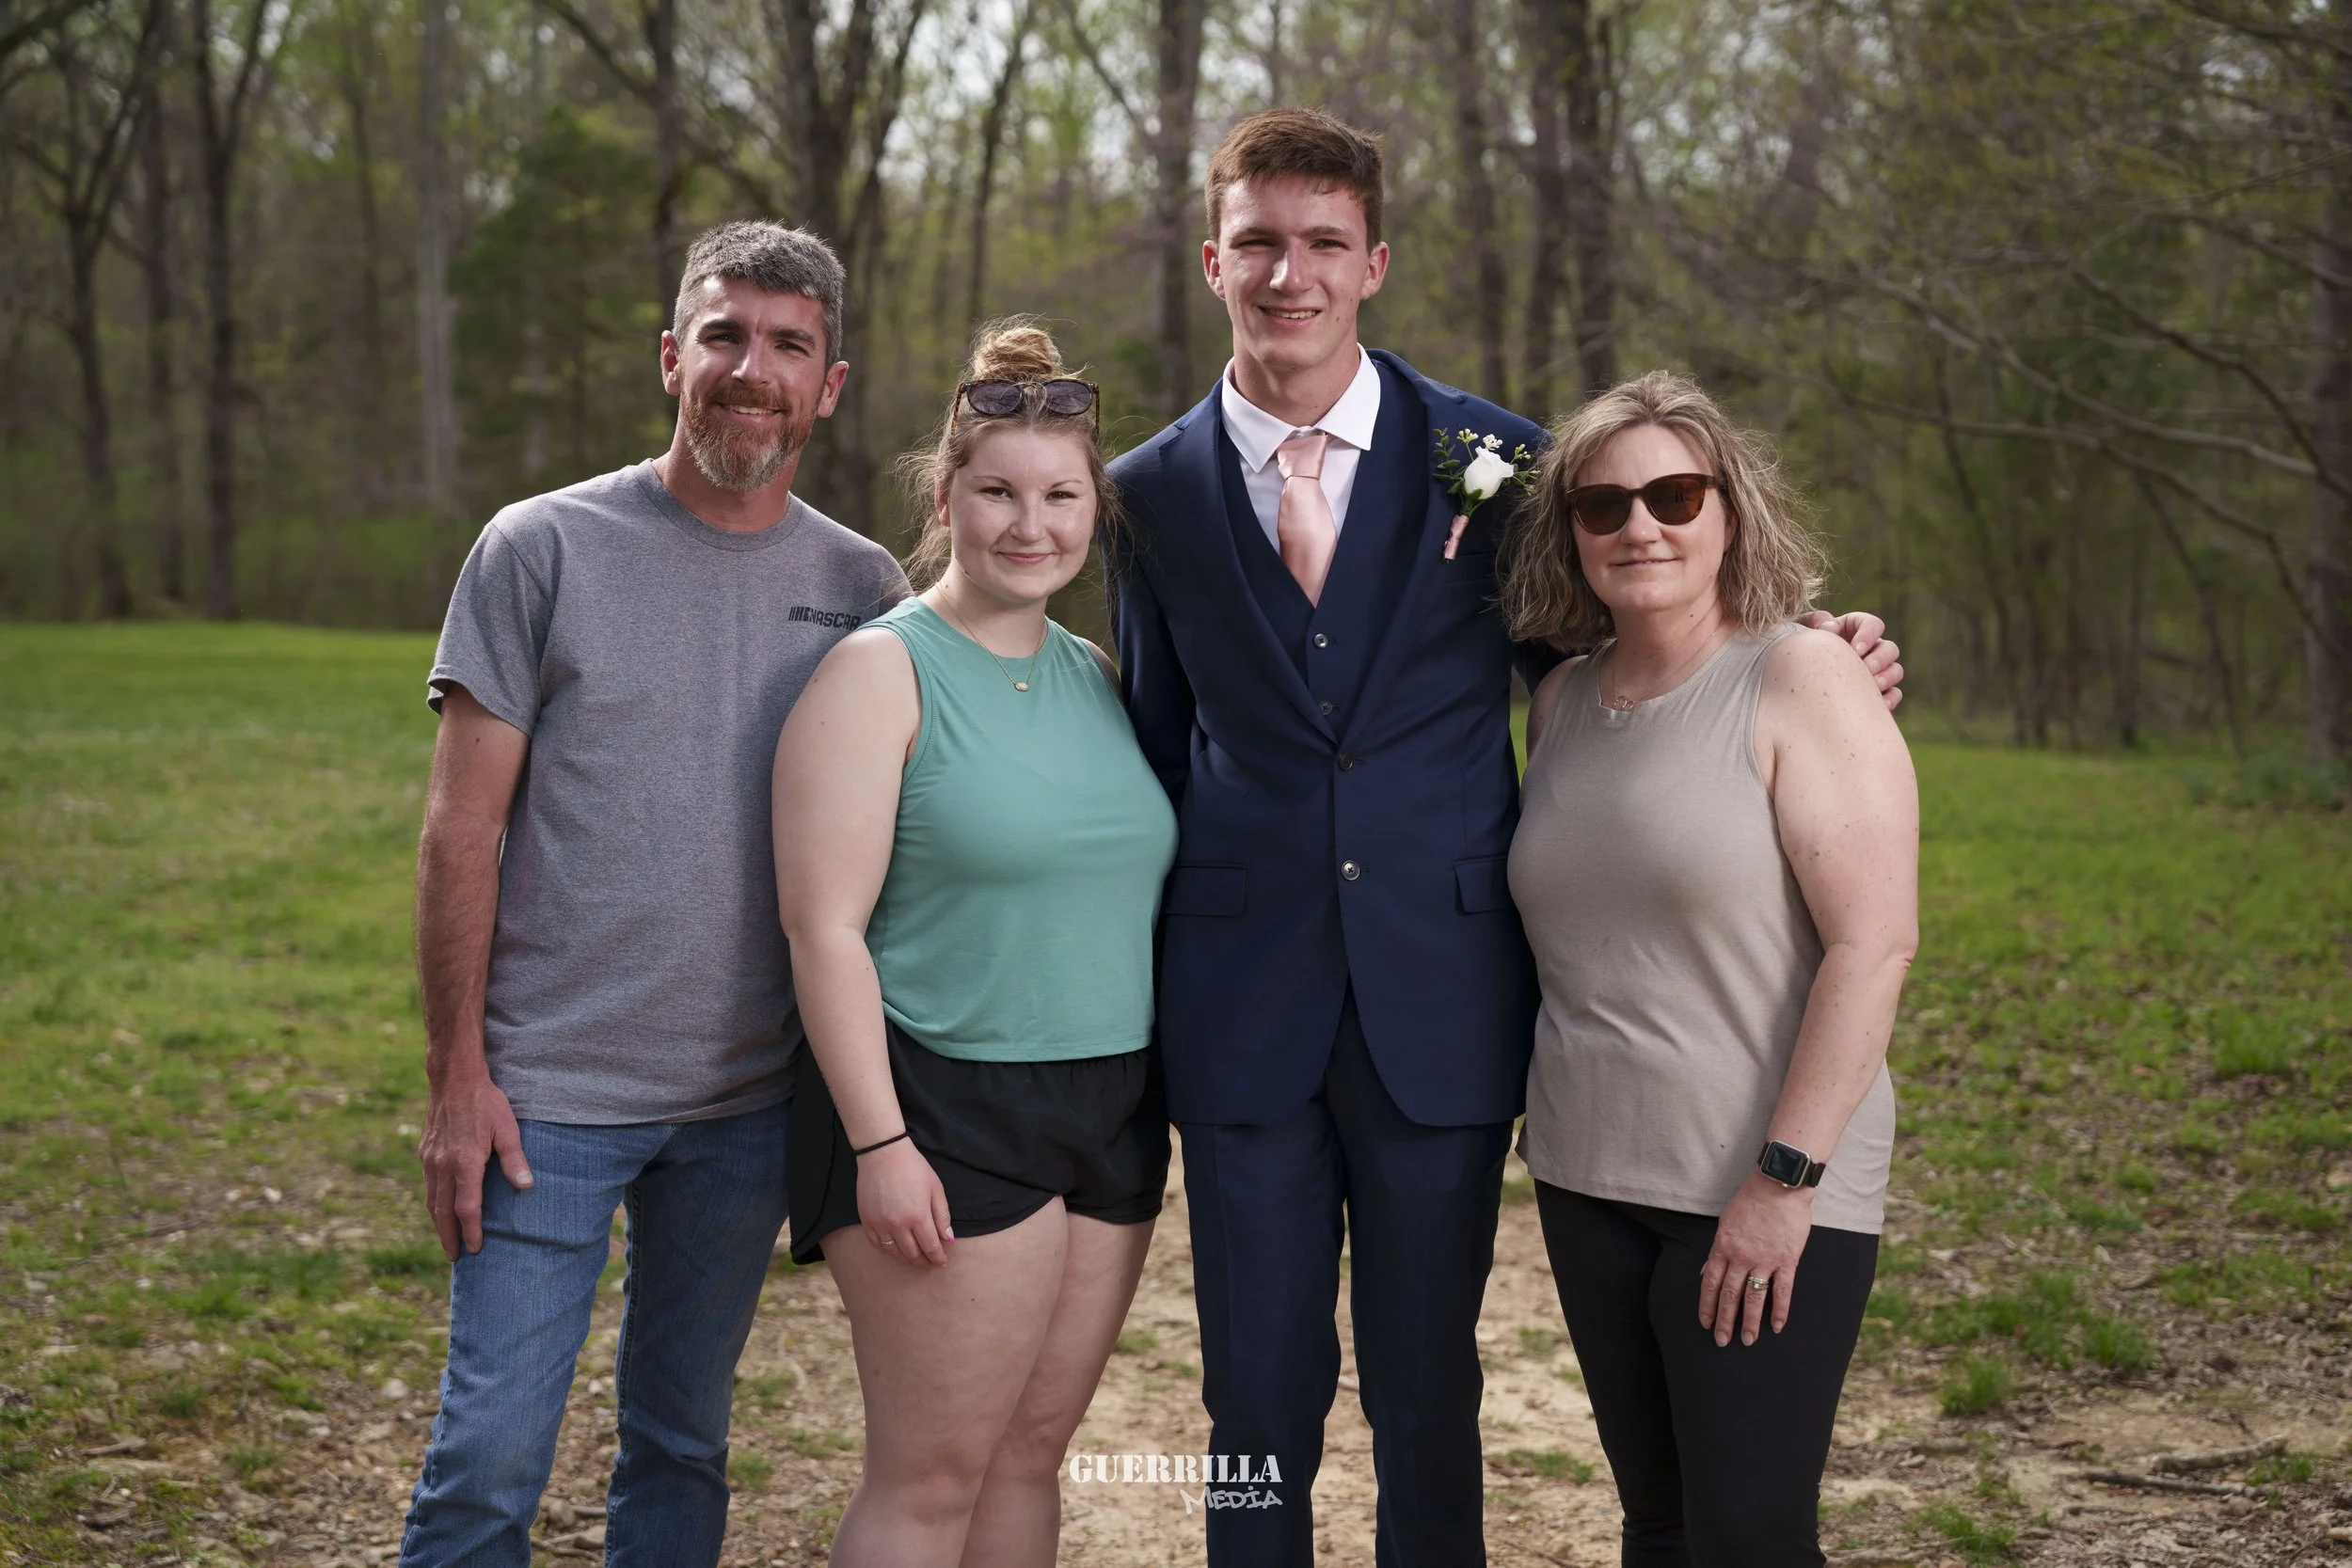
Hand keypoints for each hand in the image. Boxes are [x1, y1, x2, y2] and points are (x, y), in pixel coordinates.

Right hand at [419, 1072, 531, 1259]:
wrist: (453, 1079)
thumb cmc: (486, 1102)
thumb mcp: (507, 1128)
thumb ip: (515, 1159)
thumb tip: (526, 1186)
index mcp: (464, 1163)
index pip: (466, 1208)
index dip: (471, 1231)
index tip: (476, 1249)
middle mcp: (442, 1165)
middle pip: (443, 1212)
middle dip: (449, 1237)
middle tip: (456, 1258)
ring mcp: (430, 1160)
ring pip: (432, 1200)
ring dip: (438, 1224)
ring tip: (447, 1241)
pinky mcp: (425, 1152)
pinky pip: (428, 1185)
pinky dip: (433, 1204)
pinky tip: (441, 1209)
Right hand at [856, 1140, 954, 1265]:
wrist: (883, 1153)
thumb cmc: (913, 1168)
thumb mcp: (935, 1188)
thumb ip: (942, 1216)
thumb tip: (948, 1239)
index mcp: (918, 1216)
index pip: (931, 1247)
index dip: (938, 1258)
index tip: (942, 1262)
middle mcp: (898, 1224)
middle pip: (912, 1254)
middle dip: (924, 1261)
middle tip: (930, 1262)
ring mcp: (880, 1224)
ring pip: (894, 1252)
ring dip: (906, 1258)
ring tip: (914, 1257)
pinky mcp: (866, 1220)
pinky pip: (876, 1244)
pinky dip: (887, 1250)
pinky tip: (895, 1249)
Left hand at [1698, 1173, 1813, 1345]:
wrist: (1778, 1186)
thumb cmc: (1750, 1201)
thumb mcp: (1725, 1222)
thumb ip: (1717, 1249)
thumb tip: (1706, 1271)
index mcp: (1723, 1247)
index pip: (1710, 1283)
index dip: (1707, 1305)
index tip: (1704, 1322)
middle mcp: (1741, 1257)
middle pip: (1730, 1295)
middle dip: (1724, 1320)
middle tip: (1721, 1341)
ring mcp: (1765, 1260)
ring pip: (1754, 1297)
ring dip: (1750, 1322)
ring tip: (1747, 1341)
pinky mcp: (1787, 1260)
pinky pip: (1783, 1291)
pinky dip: (1780, 1310)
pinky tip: (1777, 1326)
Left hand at [1798, 610, 1903, 710]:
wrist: (1799, 682)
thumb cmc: (1802, 651)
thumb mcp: (1803, 632)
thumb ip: (1815, 622)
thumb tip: (1831, 626)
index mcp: (1856, 629)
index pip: (1873, 625)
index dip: (1868, 635)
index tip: (1854, 649)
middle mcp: (1871, 649)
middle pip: (1890, 648)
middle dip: (1880, 658)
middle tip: (1865, 669)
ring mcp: (1877, 671)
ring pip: (1896, 670)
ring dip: (1887, 677)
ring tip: (1870, 686)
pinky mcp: (1879, 693)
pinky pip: (1894, 695)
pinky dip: (1889, 698)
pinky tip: (1876, 703)